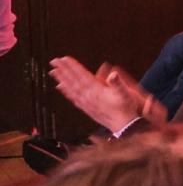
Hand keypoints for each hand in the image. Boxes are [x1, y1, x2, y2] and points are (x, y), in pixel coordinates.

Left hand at [49, 57, 165, 131]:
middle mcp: (88, 96)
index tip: (64, 58)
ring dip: (61, 79)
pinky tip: (60, 87)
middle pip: (73, 80)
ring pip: (70, 89)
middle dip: (64, 70)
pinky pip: (73, 97)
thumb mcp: (125, 94)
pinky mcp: (86, 108)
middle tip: (54, 61)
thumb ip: (118, 84)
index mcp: (96, 90)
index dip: (73, 66)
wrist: (124, 126)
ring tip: (53, 72)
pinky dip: (65, 91)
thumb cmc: (125, 109)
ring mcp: (86, 102)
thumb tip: (113, 74)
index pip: (82, 75)